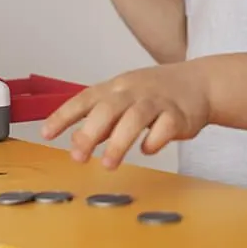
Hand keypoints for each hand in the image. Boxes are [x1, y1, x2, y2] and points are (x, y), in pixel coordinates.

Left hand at [40, 62, 210, 168]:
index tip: (46, 133)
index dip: (64, 115)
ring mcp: (157, 101)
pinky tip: (147, 149)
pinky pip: (165, 127)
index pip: (84, 99)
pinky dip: (154, 140)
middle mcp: (134, 91)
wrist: (200, 83)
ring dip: (119, 142)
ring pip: (135, 118)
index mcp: (116, 87)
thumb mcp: (124, 99)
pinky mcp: (178, 114)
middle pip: (108, 108)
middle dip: (90, 133)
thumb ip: (100, 119)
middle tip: (78, 156)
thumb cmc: (156, 93)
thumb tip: (74, 139)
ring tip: (109, 164)